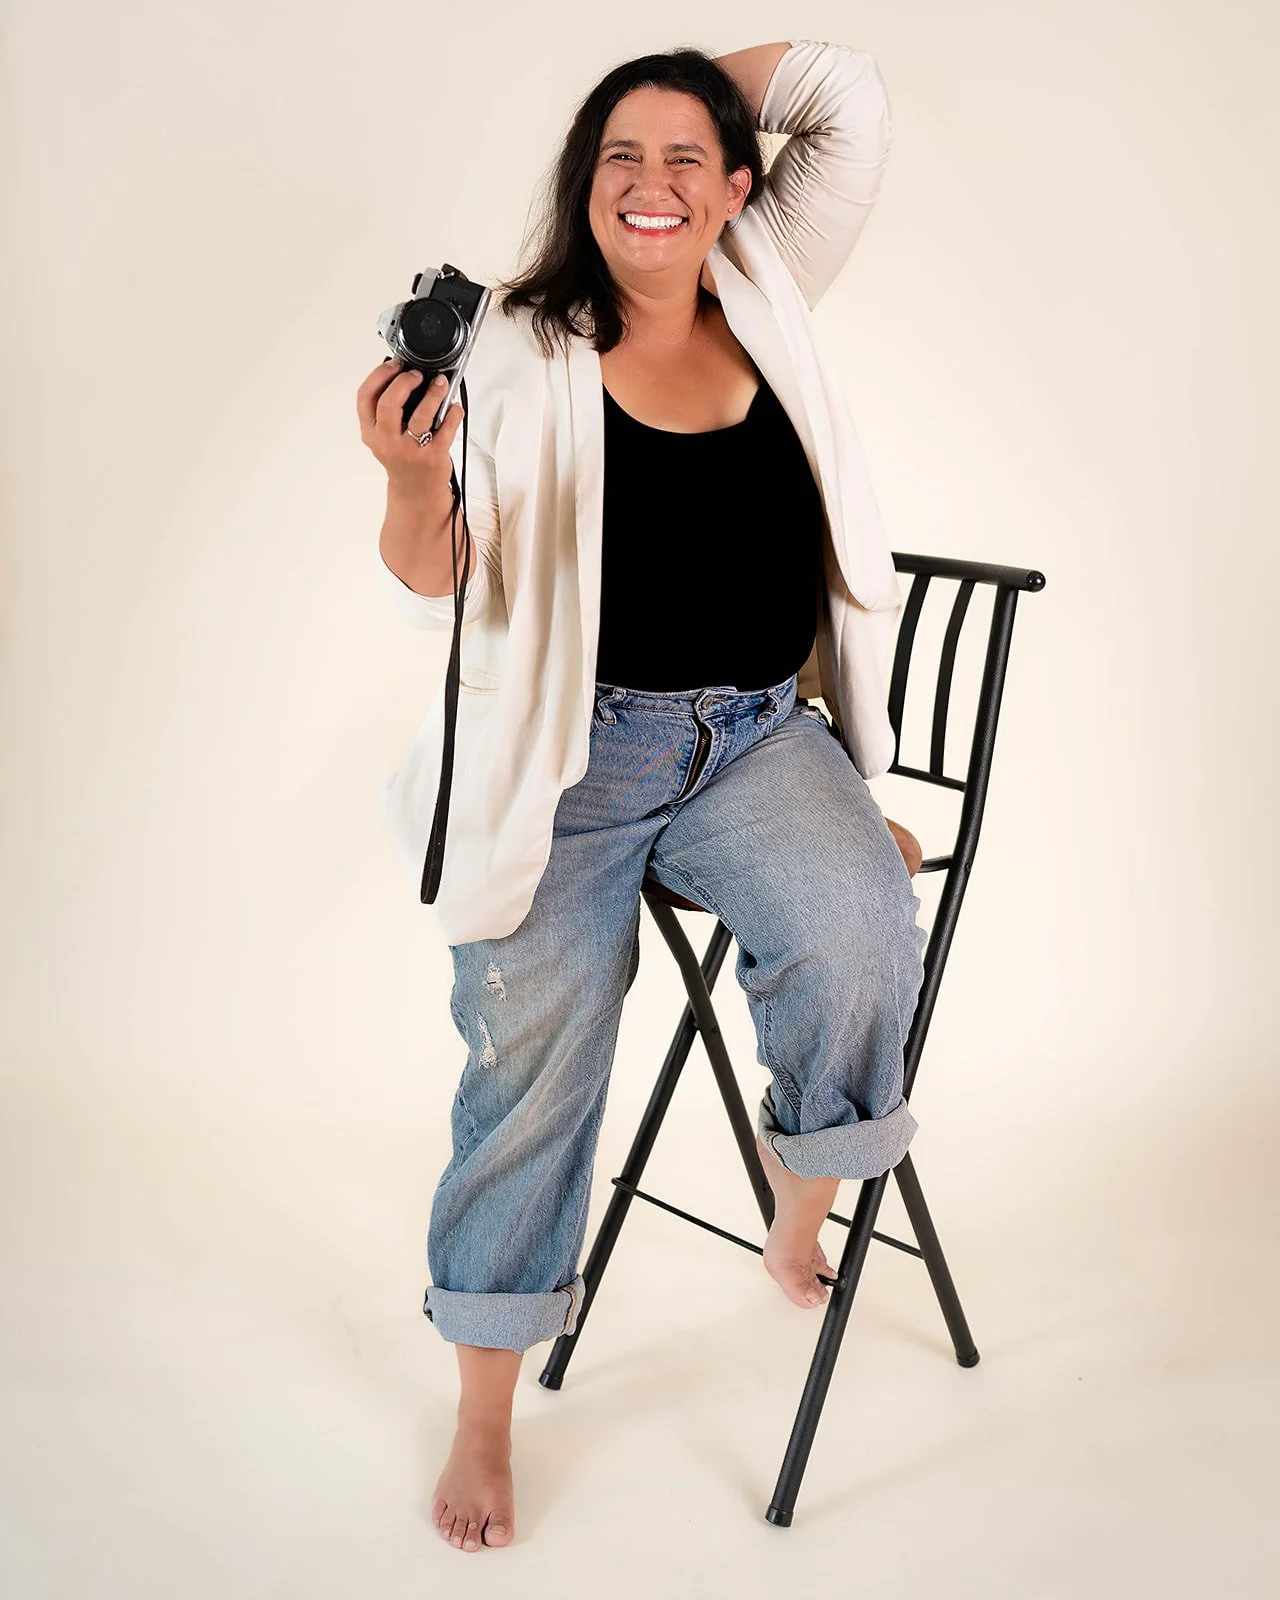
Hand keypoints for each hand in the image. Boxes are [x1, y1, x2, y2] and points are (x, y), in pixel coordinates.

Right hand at [356, 359, 465, 500]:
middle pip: (389, 404)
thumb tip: (406, 375)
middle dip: (404, 382)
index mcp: (371, 432)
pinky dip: (453, 413)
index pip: (365, 397)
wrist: (417, 492)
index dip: (379, 376)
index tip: (394, 364)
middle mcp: (387, 442)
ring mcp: (410, 450)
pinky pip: (446, 429)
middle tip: (416, 374)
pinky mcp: (433, 457)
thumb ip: (389, 410)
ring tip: (440, 383)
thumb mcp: (384, 436)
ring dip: (433, 394)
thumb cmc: (403, 459)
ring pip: (421, 416)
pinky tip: (454, 406)